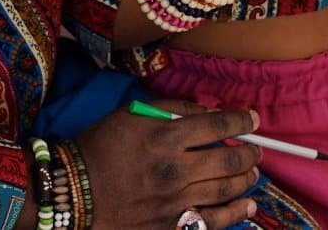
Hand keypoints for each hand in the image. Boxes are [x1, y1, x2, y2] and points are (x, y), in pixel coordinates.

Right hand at [73, 100, 262, 229]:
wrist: (71, 191)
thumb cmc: (100, 147)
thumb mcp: (132, 114)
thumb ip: (173, 109)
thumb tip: (208, 112)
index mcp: (166, 136)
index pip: (218, 124)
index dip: (242, 120)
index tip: (253, 120)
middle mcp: (175, 168)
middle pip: (228, 158)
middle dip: (249, 152)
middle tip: (256, 150)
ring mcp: (174, 200)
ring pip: (226, 188)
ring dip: (246, 178)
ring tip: (252, 173)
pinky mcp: (170, 225)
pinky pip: (212, 220)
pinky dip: (235, 212)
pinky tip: (248, 205)